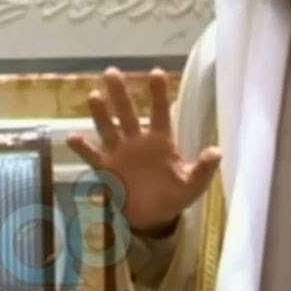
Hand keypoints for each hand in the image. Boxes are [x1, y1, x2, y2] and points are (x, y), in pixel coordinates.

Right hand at [65, 67, 221, 234]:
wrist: (154, 219)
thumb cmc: (174, 196)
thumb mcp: (193, 184)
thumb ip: (204, 168)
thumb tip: (217, 151)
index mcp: (161, 141)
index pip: (160, 112)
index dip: (158, 93)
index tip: (156, 72)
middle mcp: (138, 141)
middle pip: (127, 112)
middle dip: (120, 93)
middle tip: (112, 71)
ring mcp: (120, 153)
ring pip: (109, 128)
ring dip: (101, 114)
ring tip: (94, 96)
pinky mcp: (107, 169)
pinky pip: (93, 156)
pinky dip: (83, 147)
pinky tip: (73, 137)